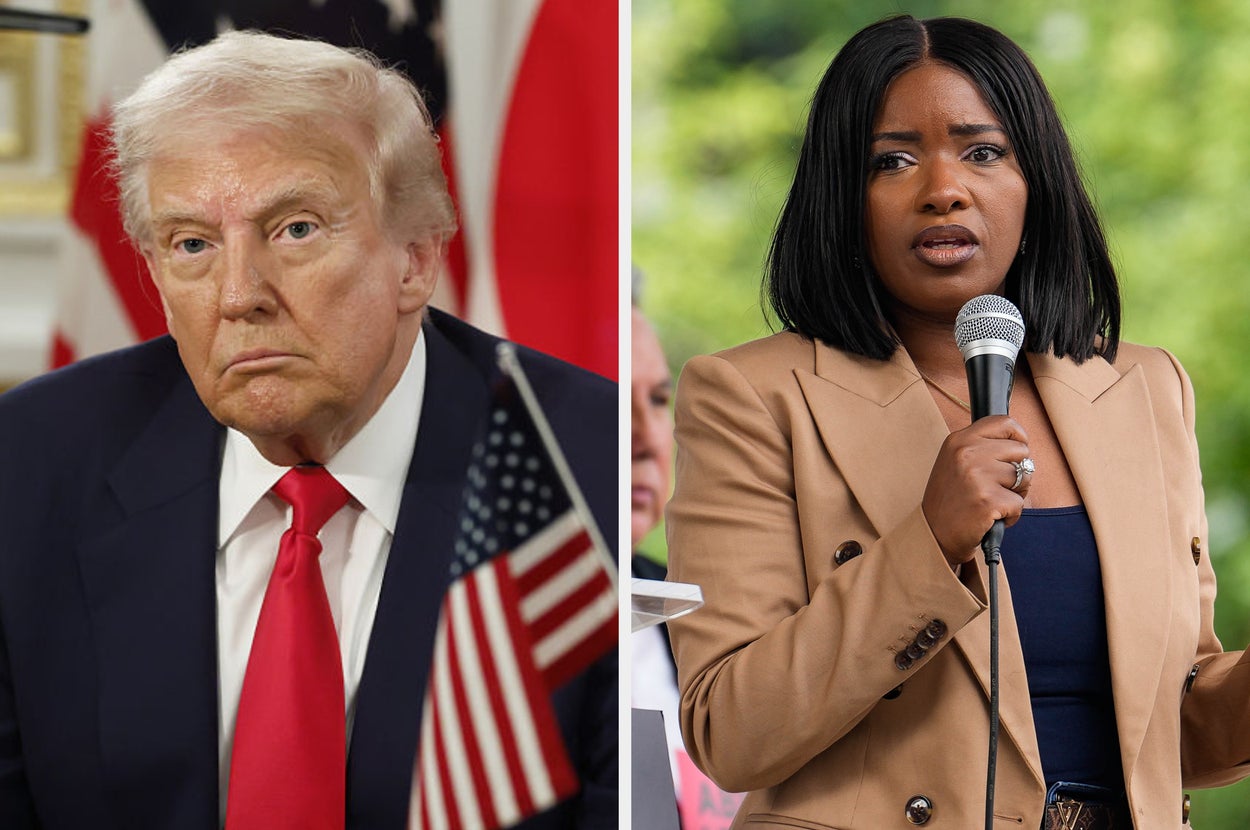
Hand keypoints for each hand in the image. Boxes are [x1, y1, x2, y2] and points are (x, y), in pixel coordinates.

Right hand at [921, 415, 1031, 566]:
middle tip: (999, 486)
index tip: (1015, 451)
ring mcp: (978, 476)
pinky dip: (1011, 515)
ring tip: (992, 501)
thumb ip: (981, 447)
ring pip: (1024, 476)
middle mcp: (967, 453)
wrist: (934, 533)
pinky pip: (1019, 503)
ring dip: (1015, 493)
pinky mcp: (988, 500)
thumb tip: (1020, 443)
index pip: (1004, 423)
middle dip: (1018, 470)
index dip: (1018, 436)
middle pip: (1021, 450)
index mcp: (958, 440)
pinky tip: (991, 516)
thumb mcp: (955, 461)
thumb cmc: (949, 499)